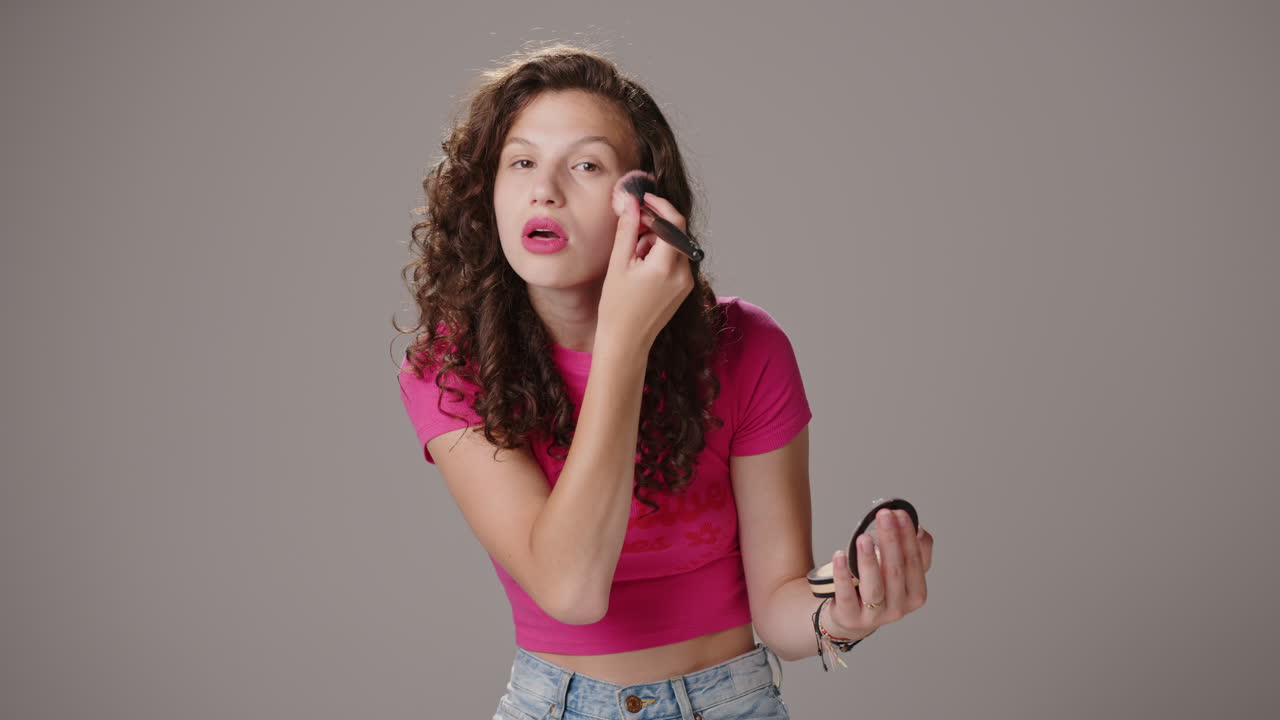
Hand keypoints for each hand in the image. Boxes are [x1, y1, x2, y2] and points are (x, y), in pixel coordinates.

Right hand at [596, 181, 694, 354]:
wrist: (626, 341)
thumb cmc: (617, 307)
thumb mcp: (618, 264)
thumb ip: (628, 229)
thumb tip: (632, 202)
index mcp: (666, 267)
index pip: (675, 222)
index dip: (660, 206)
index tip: (645, 199)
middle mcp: (683, 274)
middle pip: (676, 233)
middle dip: (655, 225)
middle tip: (633, 226)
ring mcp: (687, 283)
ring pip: (676, 246)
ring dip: (657, 240)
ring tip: (634, 255)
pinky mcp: (685, 289)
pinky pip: (677, 261)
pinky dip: (661, 255)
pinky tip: (642, 267)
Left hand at [824, 509, 933, 638]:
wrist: (852, 616)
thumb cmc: (878, 587)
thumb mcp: (899, 571)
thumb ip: (913, 551)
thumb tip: (918, 526)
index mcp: (915, 594)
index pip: (916, 562)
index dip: (908, 536)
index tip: (900, 513)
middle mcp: (899, 607)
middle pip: (896, 571)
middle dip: (891, 540)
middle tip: (884, 515)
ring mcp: (874, 615)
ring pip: (874, 587)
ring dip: (869, 560)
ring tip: (863, 537)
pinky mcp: (850, 616)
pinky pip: (846, 595)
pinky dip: (842, 575)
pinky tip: (839, 555)